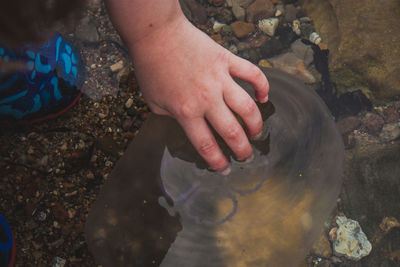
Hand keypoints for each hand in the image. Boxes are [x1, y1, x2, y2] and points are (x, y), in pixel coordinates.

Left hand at [128, 14, 268, 172]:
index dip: (217, 162)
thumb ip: (170, 117)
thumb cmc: (151, 68)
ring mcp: (219, 79)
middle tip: (246, 156)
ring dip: (255, 125)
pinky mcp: (227, 61)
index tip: (224, 168)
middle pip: (232, 132)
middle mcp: (206, 99)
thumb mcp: (153, 102)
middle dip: (242, 150)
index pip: (206, 145)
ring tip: (256, 133)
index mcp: (186, 112)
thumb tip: (183, 123)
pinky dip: (262, 87)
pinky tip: (264, 98)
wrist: (156, 35)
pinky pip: (252, 75)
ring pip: (247, 108)